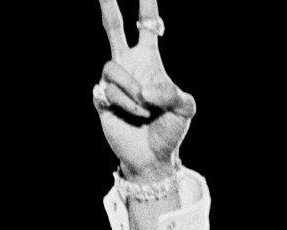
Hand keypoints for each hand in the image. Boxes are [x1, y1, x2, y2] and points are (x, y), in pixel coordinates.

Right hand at [95, 0, 195, 181]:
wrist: (154, 157)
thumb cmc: (169, 130)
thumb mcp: (184, 108)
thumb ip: (171, 92)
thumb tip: (145, 90)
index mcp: (150, 62)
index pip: (147, 26)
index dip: (146, 6)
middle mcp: (129, 66)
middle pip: (114, 29)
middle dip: (108, 8)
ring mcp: (113, 81)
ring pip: (113, 68)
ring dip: (133, 90)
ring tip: (146, 108)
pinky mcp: (101, 97)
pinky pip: (110, 90)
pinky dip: (128, 104)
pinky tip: (137, 115)